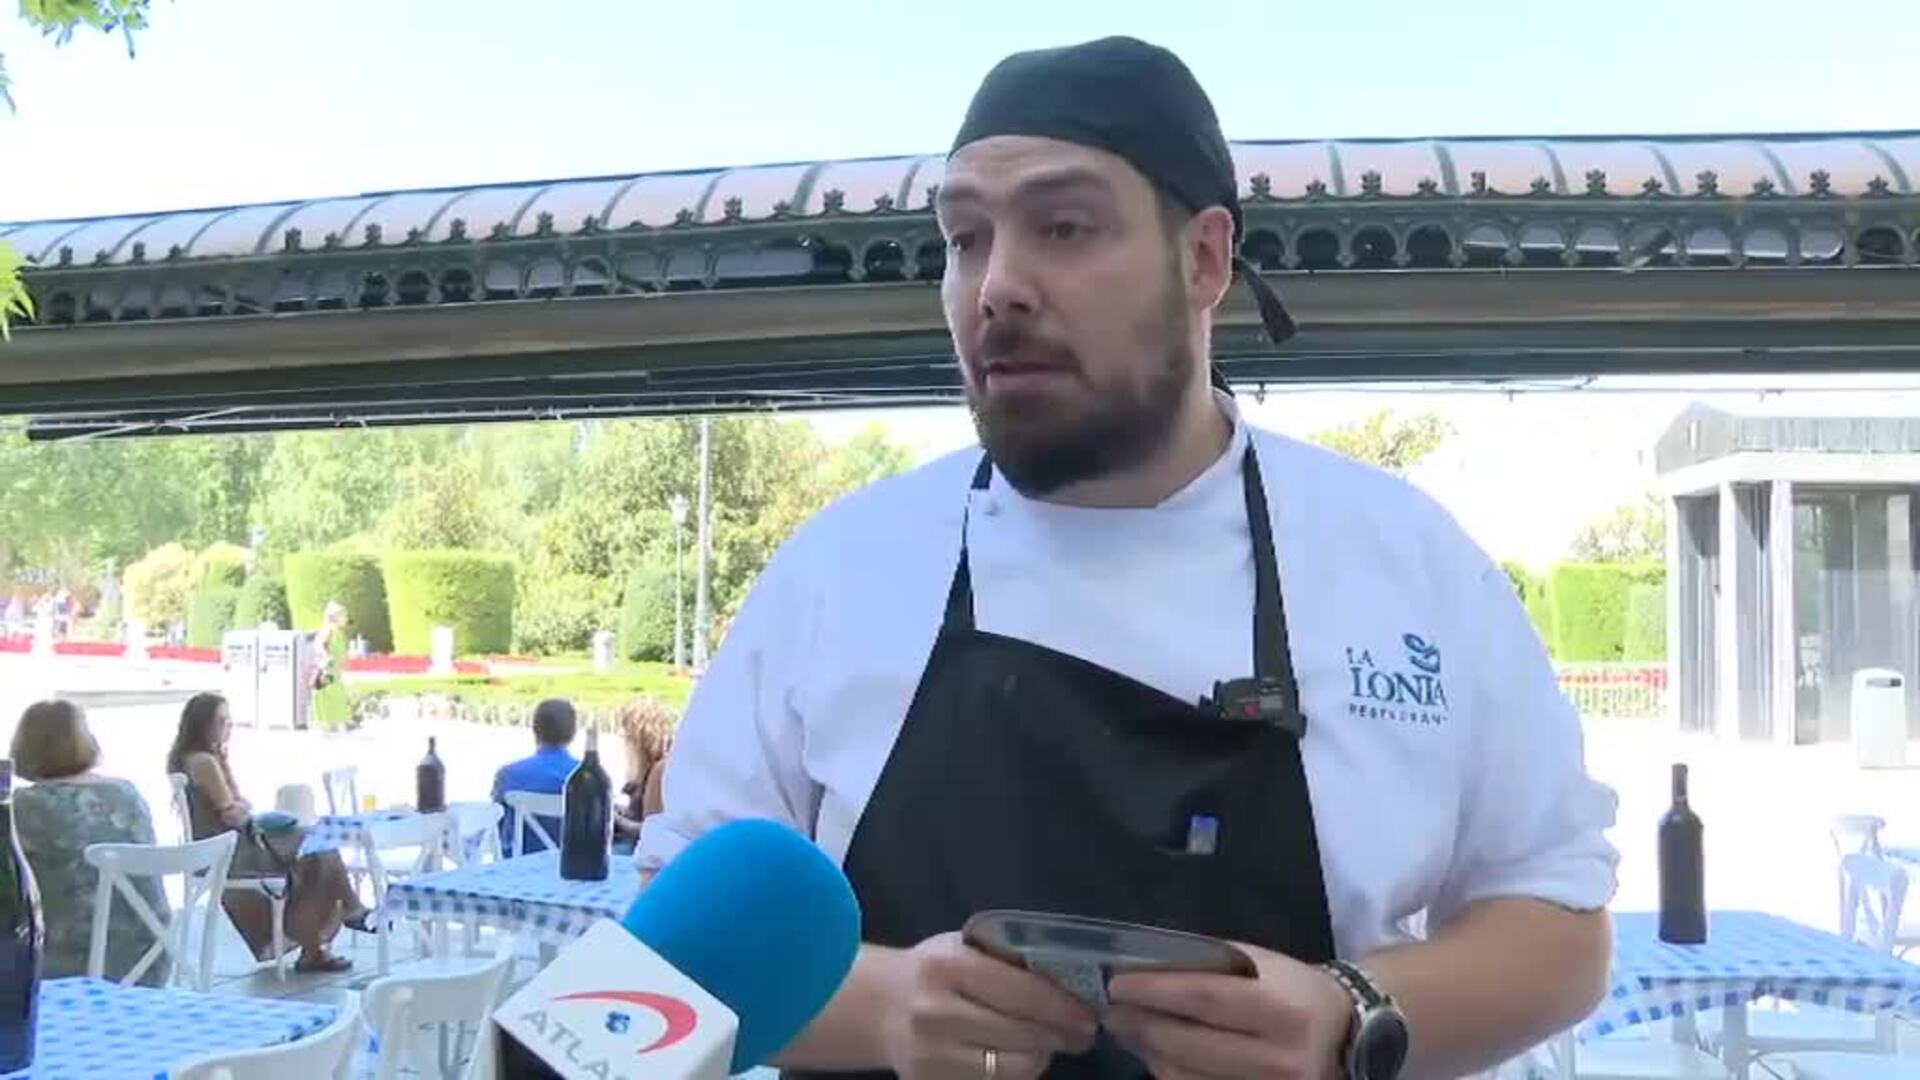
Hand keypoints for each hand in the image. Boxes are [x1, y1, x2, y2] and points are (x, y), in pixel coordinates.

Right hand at [879, 931, 1098, 1079]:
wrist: (882, 1008)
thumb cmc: (935, 972)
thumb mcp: (964, 949)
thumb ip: (1007, 961)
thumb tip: (1071, 982)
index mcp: (948, 967)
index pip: (1021, 992)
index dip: (1062, 1007)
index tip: (1089, 1015)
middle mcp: (936, 1013)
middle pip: (1022, 1034)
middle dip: (1060, 1035)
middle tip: (1083, 1033)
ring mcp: (932, 1057)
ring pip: (1014, 1068)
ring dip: (1041, 1056)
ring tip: (1050, 1044)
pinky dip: (1015, 1073)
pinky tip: (1018, 1057)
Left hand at [1105, 945, 1351, 1079]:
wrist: (1348, 1038)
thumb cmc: (1296, 991)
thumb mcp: (1263, 964)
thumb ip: (1209, 966)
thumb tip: (1145, 968)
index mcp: (1282, 1010)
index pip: (1204, 999)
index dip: (1155, 992)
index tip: (1117, 985)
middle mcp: (1279, 1060)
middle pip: (1188, 1045)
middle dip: (1140, 1026)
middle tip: (1111, 1011)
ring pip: (1185, 1077)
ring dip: (1148, 1052)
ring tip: (1129, 1030)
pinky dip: (1169, 1074)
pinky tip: (1156, 1055)